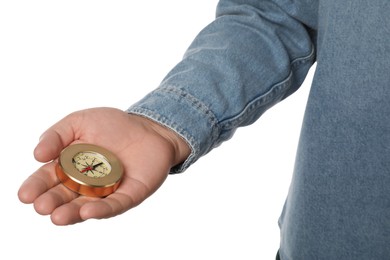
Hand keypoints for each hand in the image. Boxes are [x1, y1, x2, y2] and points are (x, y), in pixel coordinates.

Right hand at [18, 107, 190, 224]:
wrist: (150, 127)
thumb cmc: (114, 125)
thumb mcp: (80, 121)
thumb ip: (57, 135)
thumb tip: (36, 155)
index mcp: (70, 166)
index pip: (49, 179)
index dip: (36, 187)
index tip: (25, 195)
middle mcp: (86, 183)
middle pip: (65, 196)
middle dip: (51, 202)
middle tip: (41, 207)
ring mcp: (107, 191)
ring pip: (85, 206)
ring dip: (70, 213)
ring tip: (57, 217)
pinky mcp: (128, 195)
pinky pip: (114, 205)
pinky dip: (101, 210)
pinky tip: (87, 211)